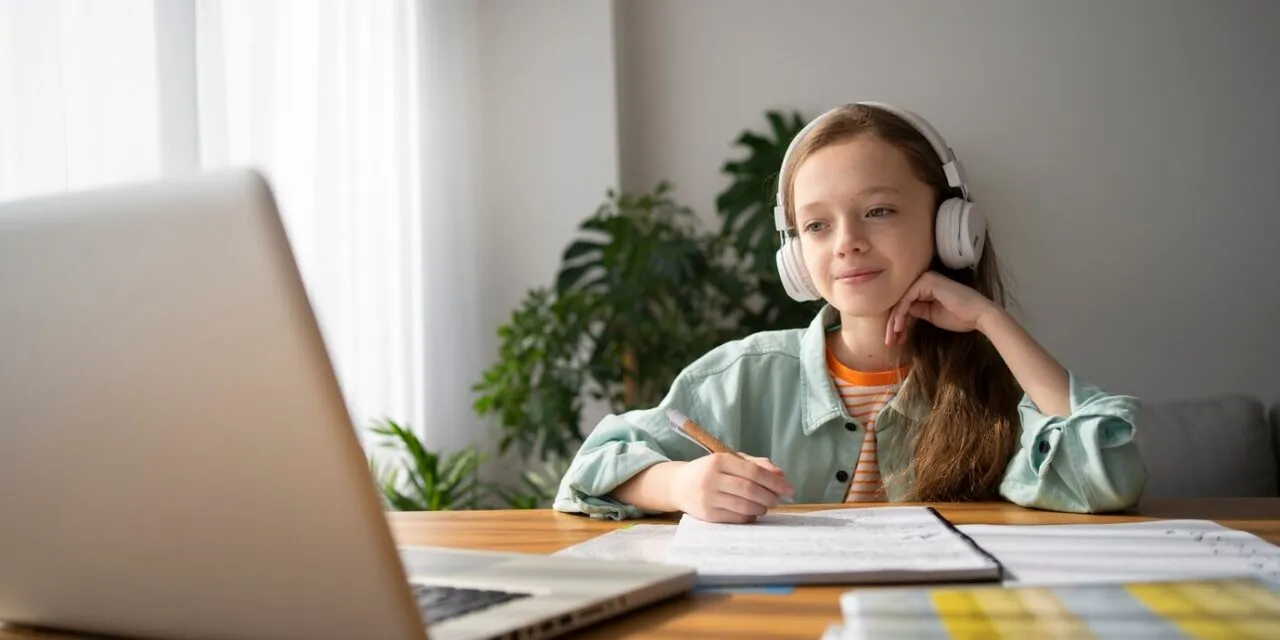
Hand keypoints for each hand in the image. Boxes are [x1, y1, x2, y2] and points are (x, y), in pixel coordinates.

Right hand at [670, 453, 794, 523]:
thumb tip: (781, 475)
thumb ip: (757, 465)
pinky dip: (749, 516)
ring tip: (766, 506)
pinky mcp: (706, 514)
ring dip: (761, 508)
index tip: (789, 490)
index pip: (753, 472)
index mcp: (719, 460)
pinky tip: (753, 512)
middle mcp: (711, 478)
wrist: (679, 485)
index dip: (774, 482)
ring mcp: (708, 498)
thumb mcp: (731, 461)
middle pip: (750, 490)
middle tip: (778, 500)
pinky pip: (735, 517)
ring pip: (744, 506)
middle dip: (770, 496)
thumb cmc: (710, 471)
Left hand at [885, 271, 999, 344]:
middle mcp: (923, 280)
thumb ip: (917, 312)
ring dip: (894, 322)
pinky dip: (901, 314)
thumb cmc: (960, 317)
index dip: (897, 323)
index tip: (895, 340)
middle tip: (889, 342)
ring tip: (892, 338)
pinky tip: (899, 328)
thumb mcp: (932, 316)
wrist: (979, 315)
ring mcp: (925, 279)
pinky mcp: (927, 282)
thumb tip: (902, 315)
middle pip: (901, 303)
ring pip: (901, 302)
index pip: (905, 305)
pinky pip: (907, 299)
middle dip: (893, 324)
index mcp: (925, 287)